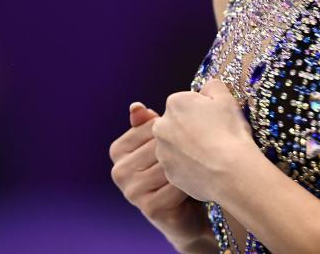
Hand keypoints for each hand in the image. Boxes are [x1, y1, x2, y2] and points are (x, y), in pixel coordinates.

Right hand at [109, 101, 211, 245]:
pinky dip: (191, 181)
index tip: (187, 135)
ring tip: (201, 163)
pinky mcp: (150, 207)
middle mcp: (119, 171)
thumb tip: (135, 106)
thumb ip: (148, 124)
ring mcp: (132, 191)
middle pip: (159, 145)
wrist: (187, 212)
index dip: (174, 130)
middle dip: (183, 146)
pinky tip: (197, 182)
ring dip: (189, 163)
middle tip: (201, 148)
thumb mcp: (161, 143)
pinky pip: (177, 184)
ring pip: (169, 163)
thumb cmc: (175, 170)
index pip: (150, 127)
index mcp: (118, 150)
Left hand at [151, 78, 255, 202]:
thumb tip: (208, 89)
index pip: (186, 103)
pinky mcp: (168, 173)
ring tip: (211, 155)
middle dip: (190, 128)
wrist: (230, 172)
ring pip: (175, 145)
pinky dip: (189, 166)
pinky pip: (178, 166)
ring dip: (187, 147)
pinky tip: (206, 168)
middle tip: (213, 137)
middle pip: (176, 123)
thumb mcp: (227, 99)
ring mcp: (162, 151)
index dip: (203, 111)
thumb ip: (213, 86)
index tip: (215, 120)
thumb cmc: (229, 132)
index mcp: (175, 103)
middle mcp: (161, 126)